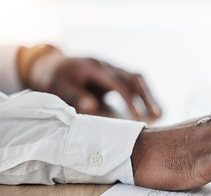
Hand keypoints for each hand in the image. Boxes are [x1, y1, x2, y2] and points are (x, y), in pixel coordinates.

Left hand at [28, 50, 161, 119]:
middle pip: (134, 78)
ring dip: (149, 95)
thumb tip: (93, 107)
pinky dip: (143, 94)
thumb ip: (75, 95)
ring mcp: (112, 69)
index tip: (138, 116)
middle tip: (158, 114)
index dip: (129, 100)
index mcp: (95, 67)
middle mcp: (107, 66)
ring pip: (137, 79)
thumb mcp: (58, 86)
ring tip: (159, 112)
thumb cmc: (54, 77)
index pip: (119, 83)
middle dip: (147, 96)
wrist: (51, 64)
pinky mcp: (114, 76)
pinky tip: (149, 108)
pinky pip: (133, 83)